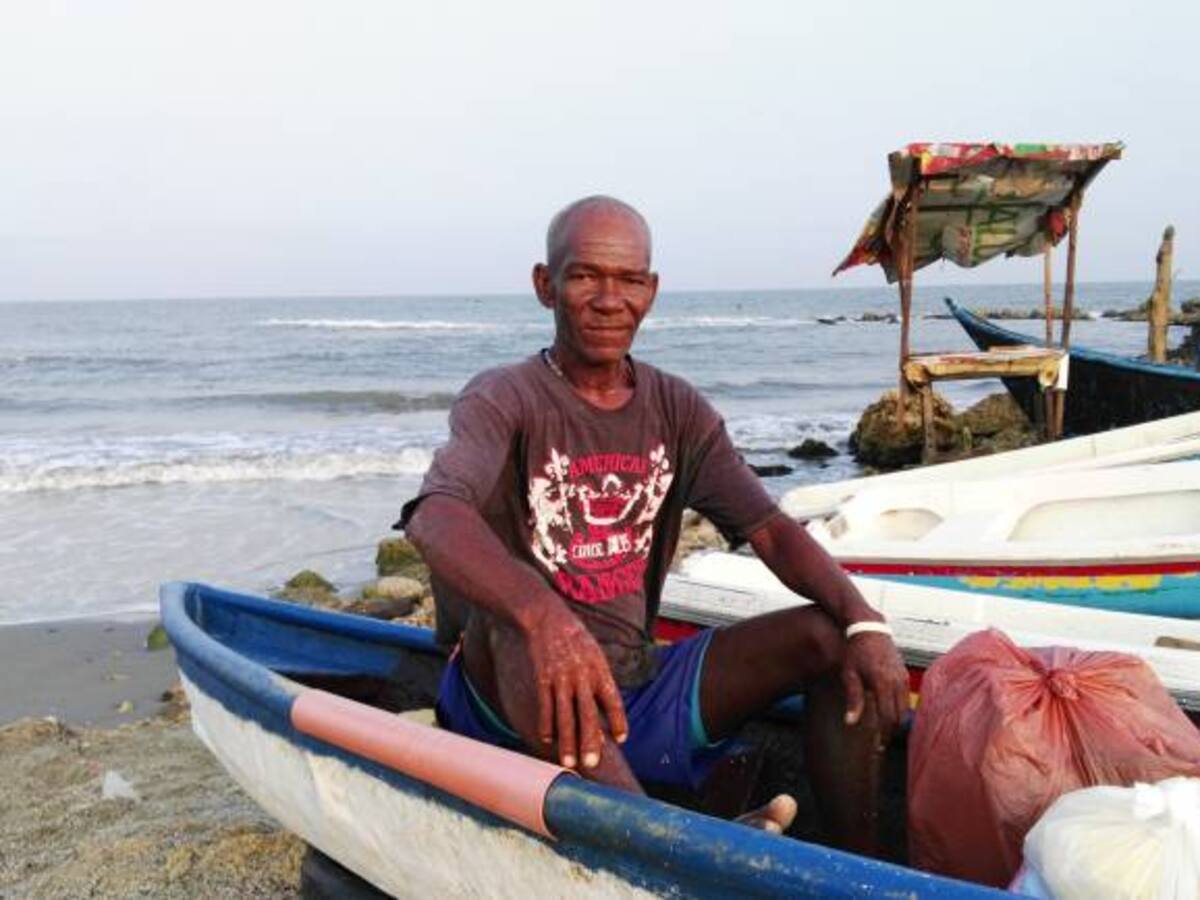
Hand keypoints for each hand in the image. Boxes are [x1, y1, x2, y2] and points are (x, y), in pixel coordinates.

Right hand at [523, 601, 628, 769]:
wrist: (547, 618)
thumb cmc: (575, 638)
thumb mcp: (595, 654)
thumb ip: (599, 682)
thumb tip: (603, 708)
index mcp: (599, 669)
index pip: (613, 700)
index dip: (618, 720)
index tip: (622, 739)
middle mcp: (581, 676)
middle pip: (587, 714)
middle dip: (590, 741)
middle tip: (592, 763)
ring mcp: (560, 679)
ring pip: (564, 717)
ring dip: (567, 742)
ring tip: (568, 761)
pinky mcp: (542, 679)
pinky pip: (545, 707)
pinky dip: (546, 725)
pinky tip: (546, 740)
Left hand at [841, 631, 907, 735]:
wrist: (868, 628)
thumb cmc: (856, 650)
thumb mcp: (849, 674)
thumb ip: (853, 699)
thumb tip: (851, 722)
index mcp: (882, 682)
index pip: (887, 717)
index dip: (883, 734)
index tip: (877, 745)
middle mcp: (897, 681)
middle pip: (899, 716)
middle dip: (890, 731)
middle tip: (880, 743)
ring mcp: (903, 677)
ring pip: (905, 709)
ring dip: (896, 722)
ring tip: (885, 731)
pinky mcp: (905, 674)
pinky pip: (906, 698)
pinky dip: (900, 709)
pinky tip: (890, 714)